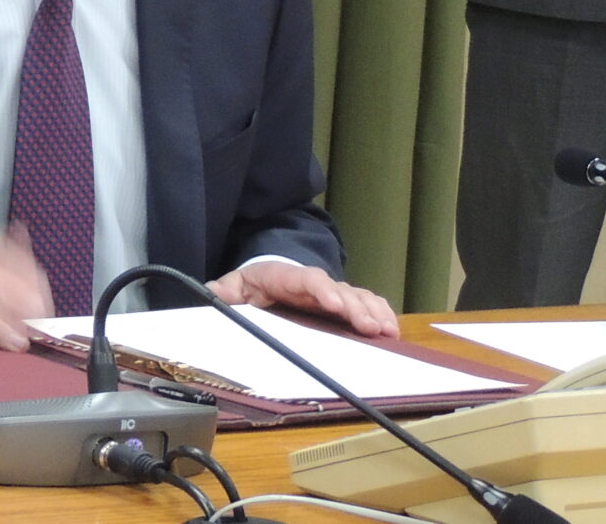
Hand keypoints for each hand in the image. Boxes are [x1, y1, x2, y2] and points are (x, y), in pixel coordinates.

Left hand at [205, 258, 396, 337]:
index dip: (321, 289)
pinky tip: (391, 329)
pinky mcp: (344, 304)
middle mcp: (316, 283)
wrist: (271, 275)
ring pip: (358, 297)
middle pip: (339, 290)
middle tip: (371, 327)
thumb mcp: (236, 285)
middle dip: (355, 307)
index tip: (332, 302)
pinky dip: (380, 314)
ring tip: (387, 330)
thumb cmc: (255, 283)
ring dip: (373, 312)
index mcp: (287, 278)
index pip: (306, 279)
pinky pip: (366, 304)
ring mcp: (333, 293)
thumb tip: (213, 292)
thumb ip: (225, 291)